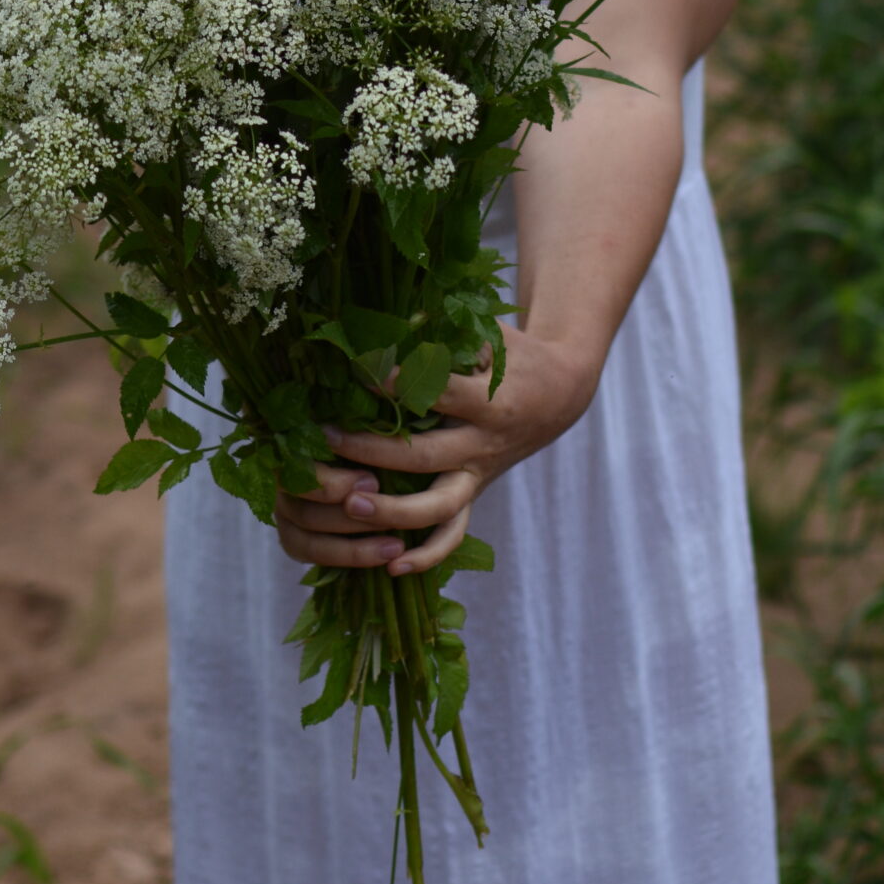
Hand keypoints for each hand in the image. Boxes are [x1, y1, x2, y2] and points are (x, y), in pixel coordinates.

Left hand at [273, 324, 603, 577]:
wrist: (559, 392)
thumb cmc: (513, 354)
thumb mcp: (488, 333)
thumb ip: (447, 330)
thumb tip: (395, 316)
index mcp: (488, 399)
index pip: (435, 393)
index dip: (394, 384)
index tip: (352, 372)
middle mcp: (484, 443)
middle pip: (425, 454)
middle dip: (373, 450)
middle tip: (325, 437)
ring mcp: (479, 473)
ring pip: (439, 505)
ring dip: (394, 510)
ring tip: (349, 504)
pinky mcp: (477, 491)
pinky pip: (456, 534)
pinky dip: (428, 555)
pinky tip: (391, 567)